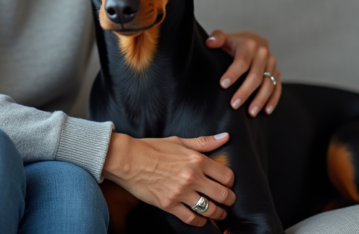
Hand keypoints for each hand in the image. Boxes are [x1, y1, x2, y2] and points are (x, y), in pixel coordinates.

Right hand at [102, 132, 235, 226]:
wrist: (128, 159)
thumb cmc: (152, 148)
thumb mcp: (179, 141)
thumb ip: (204, 142)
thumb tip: (225, 137)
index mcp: (197, 160)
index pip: (227, 176)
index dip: (230, 182)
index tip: (227, 184)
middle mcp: (192, 177)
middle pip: (223, 195)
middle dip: (229, 200)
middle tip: (228, 201)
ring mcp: (181, 193)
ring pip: (210, 210)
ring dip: (218, 213)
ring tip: (218, 213)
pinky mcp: (169, 204)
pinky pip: (191, 218)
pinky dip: (199, 221)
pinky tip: (201, 219)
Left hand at [206, 30, 281, 115]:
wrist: (254, 41)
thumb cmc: (235, 43)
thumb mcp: (225, 38)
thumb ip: (217, 38)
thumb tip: (210, 43)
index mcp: (249, 45)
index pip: (242, 61)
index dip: (233, 73)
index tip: (223, 85)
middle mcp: (263, 54)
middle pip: (256, 76)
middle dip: (245, 91)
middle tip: (234, 104)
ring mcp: (272, 64)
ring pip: (268, 84)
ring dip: (260, 99)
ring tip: (250, 113)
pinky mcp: (277, 73)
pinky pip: (277, 88)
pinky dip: (273, 100)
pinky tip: (266, 111)